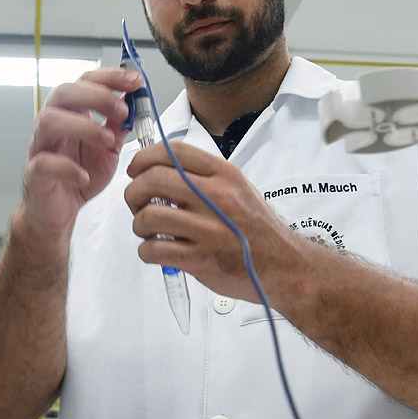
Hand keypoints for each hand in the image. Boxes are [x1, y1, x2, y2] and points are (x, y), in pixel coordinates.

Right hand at [19, 68, 140, 237]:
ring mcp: (41, 146)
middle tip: (122, 111)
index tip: (134, 81)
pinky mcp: (35, 173)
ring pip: (49, 121)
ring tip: (106, 141)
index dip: (109, 77)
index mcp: (71, 112)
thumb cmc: (81, 174)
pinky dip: (67, 168)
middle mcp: (52, 123)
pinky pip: (44, 163)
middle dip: (96, 96)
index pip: (84, 81)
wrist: (60, 210)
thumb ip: (118, 125)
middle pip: (64, 93)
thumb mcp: (108, 147)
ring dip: (82, 127)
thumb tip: (135, 101)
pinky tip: (84, 176)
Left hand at [123, 142, 313, 303]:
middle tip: (136, 203)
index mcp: (224, 175)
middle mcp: (216, 197)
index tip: (135, 169)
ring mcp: (208, 229)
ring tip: (148, 230)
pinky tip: (156, 250)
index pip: (173, 152)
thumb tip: (161, 171)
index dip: (144, 158)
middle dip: (133, 191)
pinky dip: (146, 250)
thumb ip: (204, 177)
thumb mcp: (239, 189)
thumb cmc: (258, 229)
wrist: (283, 266)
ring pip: (148, 216)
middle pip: (152, 180)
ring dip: (139, 224)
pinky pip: (154, 249)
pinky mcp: (200, 259)